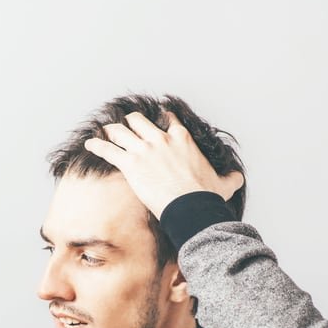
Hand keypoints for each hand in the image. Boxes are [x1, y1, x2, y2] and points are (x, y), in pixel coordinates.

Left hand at [83, 111, 243, 218]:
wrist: (191, 207)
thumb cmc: (205, 196)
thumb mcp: (223, 184)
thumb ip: (230, 178)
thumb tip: (239, 178)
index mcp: (182, 139)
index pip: (169, 121)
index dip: (162, 120)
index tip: (158, 120)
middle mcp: (161, 139)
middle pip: (139, 121)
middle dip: (132, 123)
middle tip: (126, 126)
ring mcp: (144, 150)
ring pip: (121, 132)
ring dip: (112, 131)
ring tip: (105, 132)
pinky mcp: (130, 164)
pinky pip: (108, 150)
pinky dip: (97, 146)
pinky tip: (89, 144)